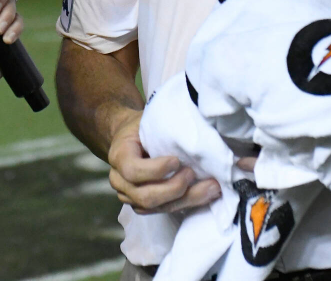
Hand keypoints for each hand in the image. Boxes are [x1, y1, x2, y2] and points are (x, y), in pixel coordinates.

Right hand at [106, 111, 221, 213]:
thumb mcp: (146, 119)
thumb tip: (192, 128)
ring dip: (186, 200)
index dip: (156, 170)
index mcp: (119, 155)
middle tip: (194, 174)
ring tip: (211, 187)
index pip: (133, 170)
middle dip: (175, 189)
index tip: (177, 160)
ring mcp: (129, 196)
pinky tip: (205, 195)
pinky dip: (186, 204)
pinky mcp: (142, 205)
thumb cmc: (141, 125)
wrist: (128, 136)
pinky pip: (164, 211)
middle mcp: (119, 180)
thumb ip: (162, 127)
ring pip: (157, 208)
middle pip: (146, 197)